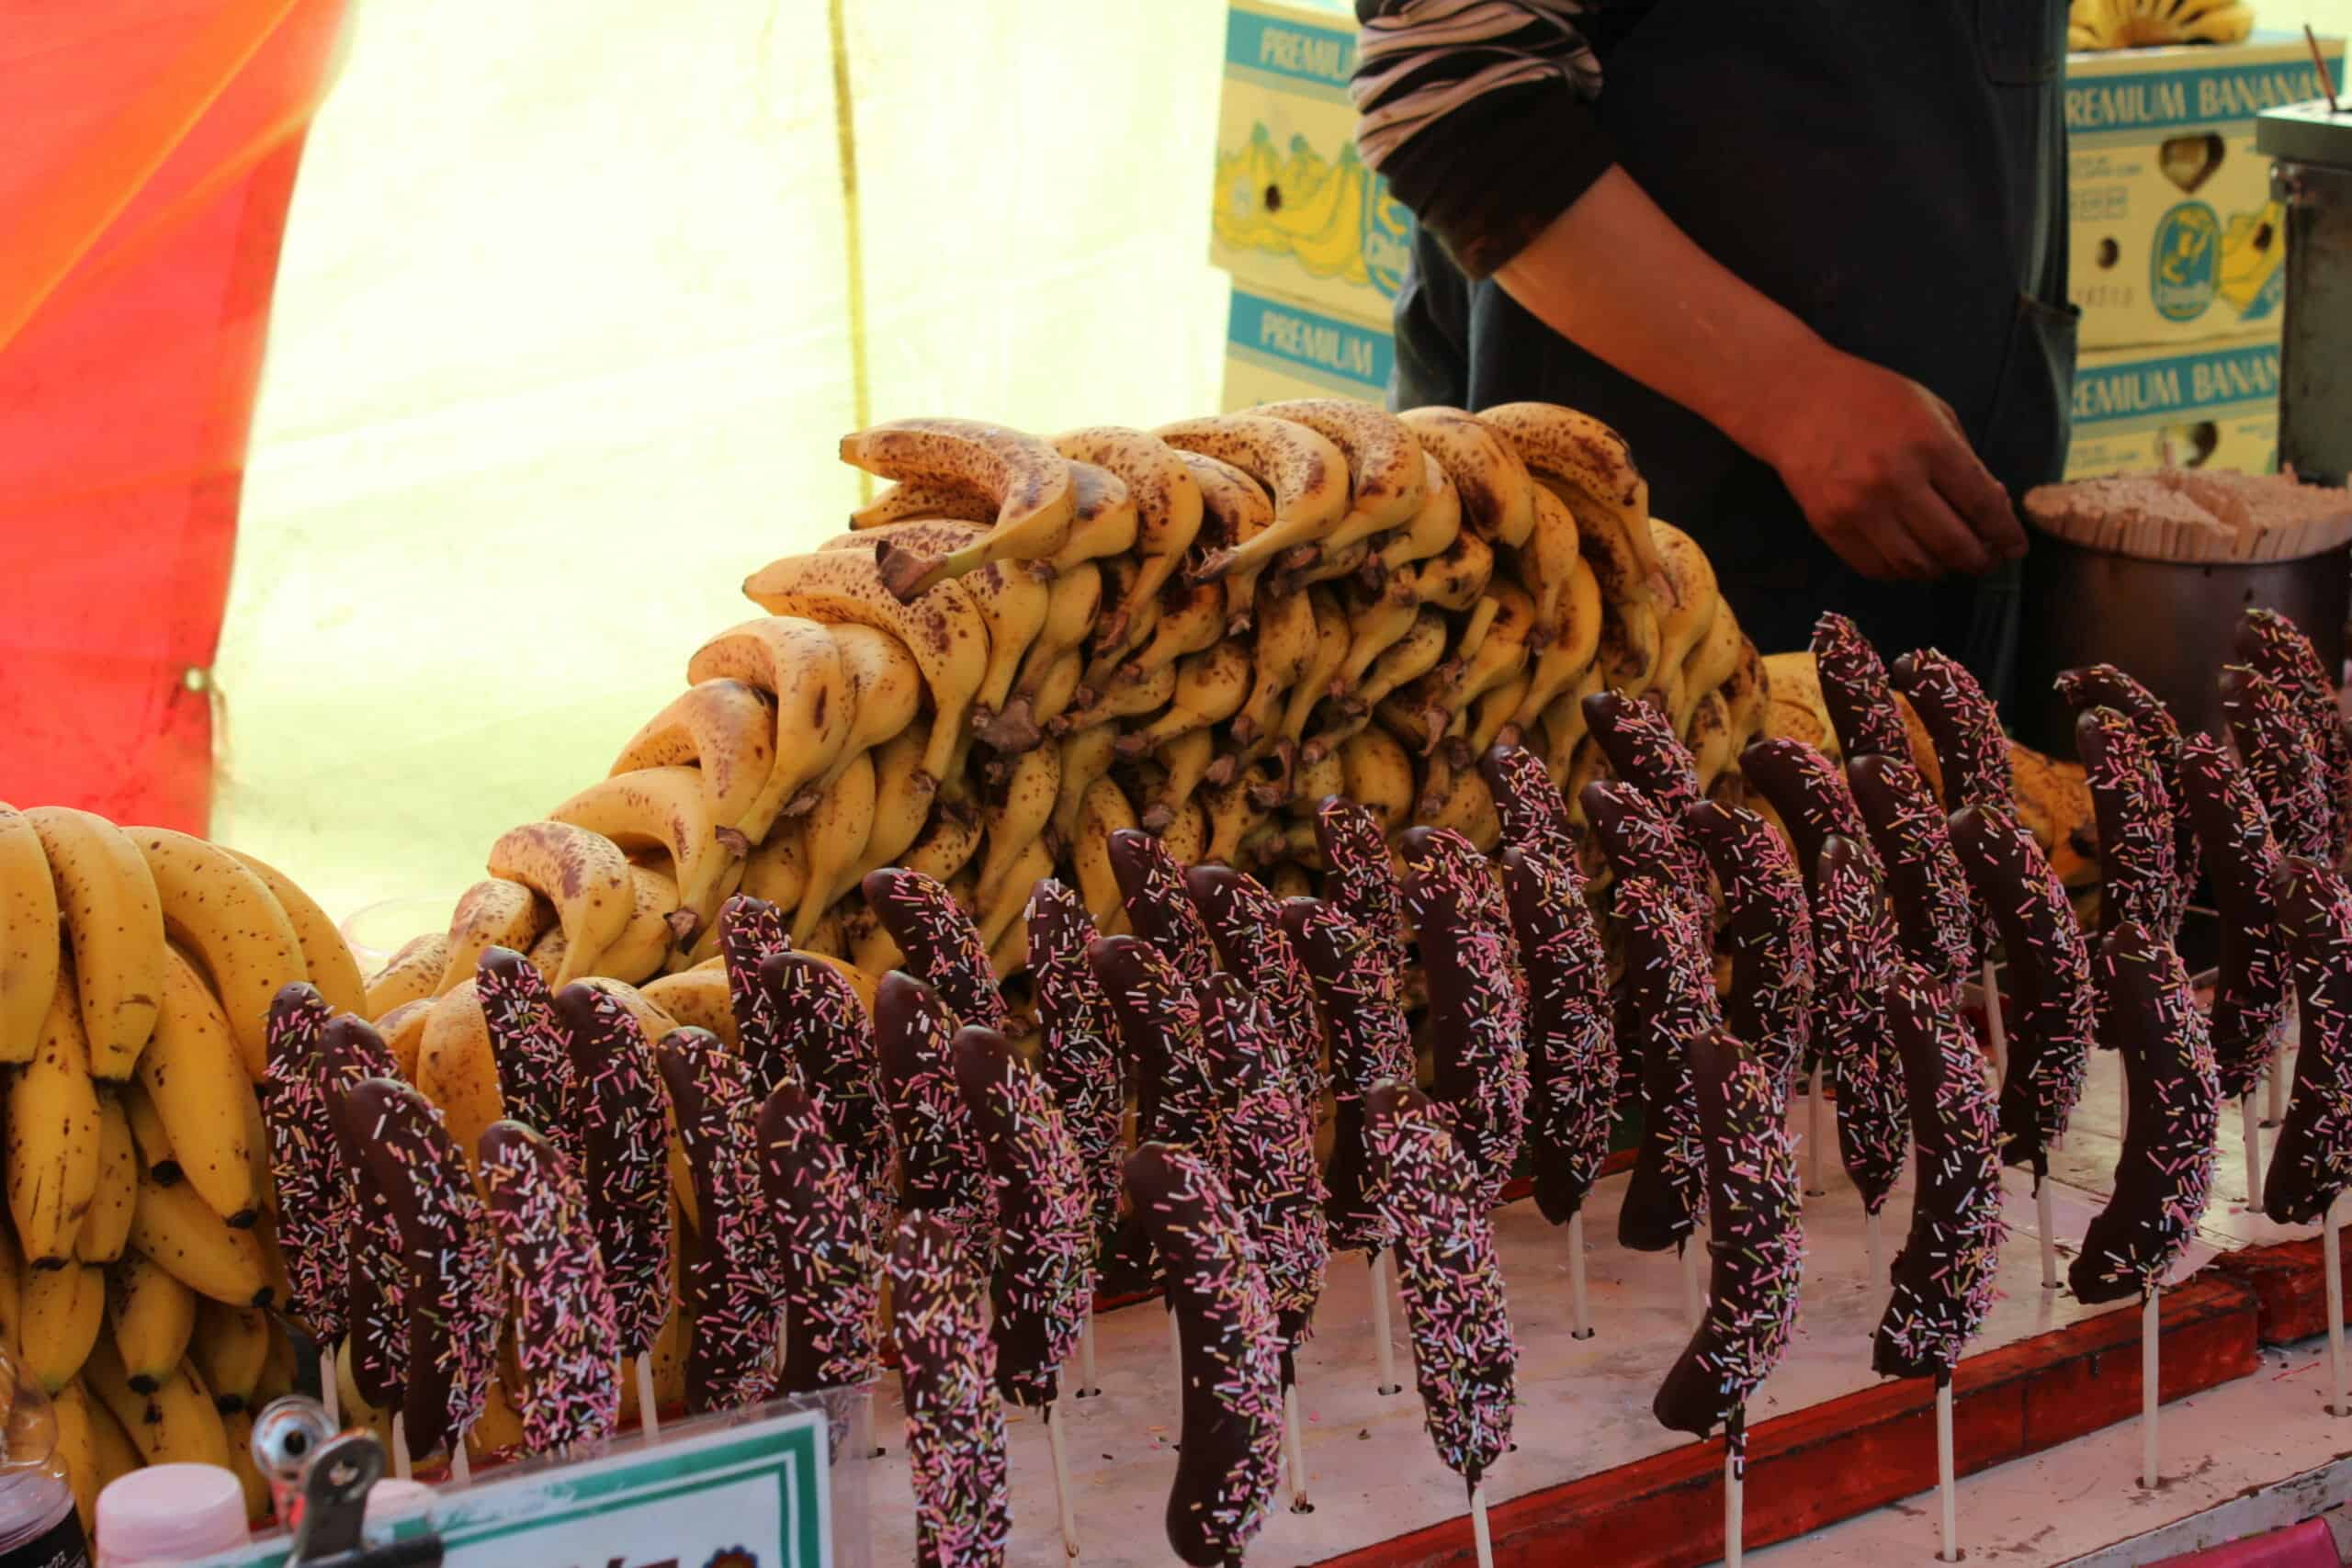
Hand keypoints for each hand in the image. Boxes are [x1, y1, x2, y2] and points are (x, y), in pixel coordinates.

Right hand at [1746, 345, 2025, 580]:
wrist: (1797, 400)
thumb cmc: (1871, 398)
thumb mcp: (1931, 410)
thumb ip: (1965, 459)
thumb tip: (1993, 509)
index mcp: (1928, 444)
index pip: (1981, 505)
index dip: (2006, 533)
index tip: (2016, 548)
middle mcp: (1895, 480)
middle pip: (1953, 543)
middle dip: (1979, 559)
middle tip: (1986, 561)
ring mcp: (1858, 507)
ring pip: (1915, 564)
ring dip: (1940, 570)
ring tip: (1948, 562)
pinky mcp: (1830, 525)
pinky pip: (1876, 567)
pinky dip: (1901, 572)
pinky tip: (1911, 559)